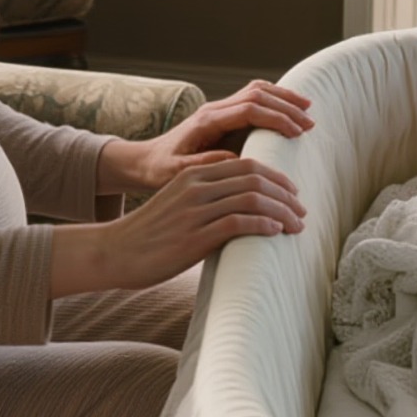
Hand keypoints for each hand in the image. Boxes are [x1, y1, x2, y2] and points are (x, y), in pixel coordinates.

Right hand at [51, 153, 305, 294]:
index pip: (246, 164)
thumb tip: (243, 211)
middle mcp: (196, 186)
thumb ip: (207, 200)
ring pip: (252, 198)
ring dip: (282, 210)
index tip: (293, 193)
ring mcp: (195, 210)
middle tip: (302, 210)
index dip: (276, 177)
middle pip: (254, 177)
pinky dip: (263, 224)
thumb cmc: (149, 235)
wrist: (114, 252)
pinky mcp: (194, 236)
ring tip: (296, 225)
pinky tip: (276, 232)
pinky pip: (238, 222)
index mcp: (193, 174)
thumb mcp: (178, 206)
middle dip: (285, 193)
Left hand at [100, 80, 312, 194]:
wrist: (144, 162)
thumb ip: (204, 164)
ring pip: (256, 92)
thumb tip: (235, 158)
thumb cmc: (159, 172)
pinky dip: (273, 101)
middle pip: (257, 94)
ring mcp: (218, 110)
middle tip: (311, 122)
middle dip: (286, 106)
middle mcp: (213, 110)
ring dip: (283, 99)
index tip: (297, 132)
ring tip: (308, 111)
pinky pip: (252, 100)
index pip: (249, 109)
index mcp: (206, 122)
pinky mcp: (222, 117)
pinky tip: (289, 112)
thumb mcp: (177, 173)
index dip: (276, 118)